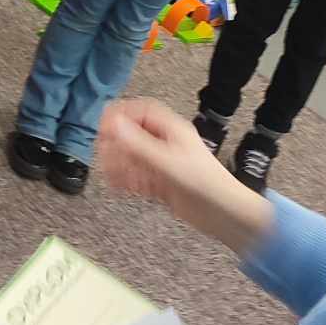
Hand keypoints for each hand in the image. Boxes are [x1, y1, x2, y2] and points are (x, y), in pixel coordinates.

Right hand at [98, 99, 269, 257]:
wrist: (223, 213)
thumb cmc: (204, 182)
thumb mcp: (166, 160)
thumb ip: (138, 143)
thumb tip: (114, 124)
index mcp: (172, 130)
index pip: (143, 112)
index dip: (122, 114)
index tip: (104, 124)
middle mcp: (168, 144)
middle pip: (135, 135)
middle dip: (117, 143)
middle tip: (102, 152)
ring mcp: (165, 164)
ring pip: (135, 157)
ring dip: (120, 164)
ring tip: (109, 173)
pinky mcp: (164, 183)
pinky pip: (140, 176)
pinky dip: (129, 180)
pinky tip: (121, 187)